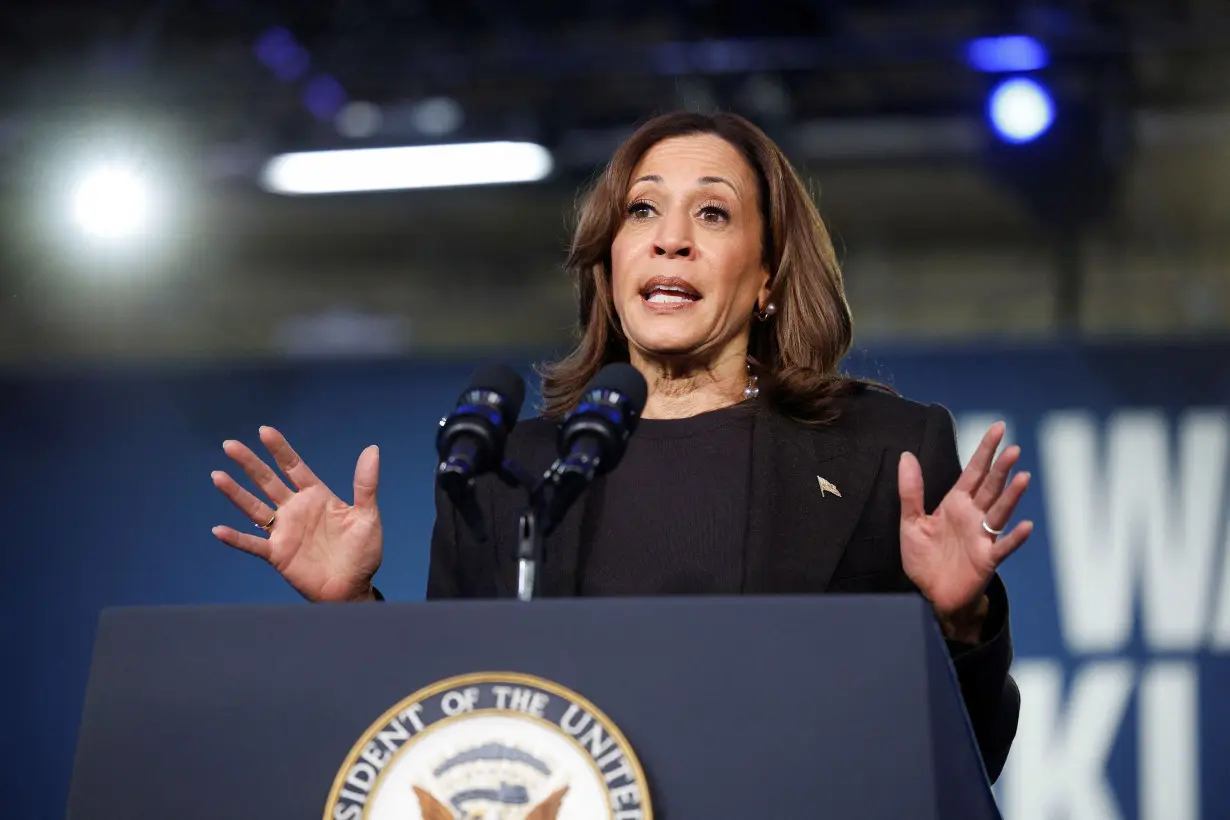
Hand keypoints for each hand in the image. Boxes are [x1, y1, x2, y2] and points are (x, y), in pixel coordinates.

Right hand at [211, 426, 382, 602]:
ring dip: (236, 493)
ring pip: (254, 507)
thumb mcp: (367, 515)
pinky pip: (253, 544)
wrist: (354, 588)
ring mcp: (284, 531)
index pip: (293, 466)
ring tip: (217, 476)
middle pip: (267, 481)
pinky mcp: (277, 554)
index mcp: (316, 496)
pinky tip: (219, 530)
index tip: (264, 431)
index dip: (279, 449)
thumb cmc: (363, 552)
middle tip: (230, 445)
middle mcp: (296, 510)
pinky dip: (236, 538)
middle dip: (249, 463)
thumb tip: (372, 449)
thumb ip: (365, 484)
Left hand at [898, 422, 1032, 630]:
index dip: (985, 450)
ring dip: (1011, 495)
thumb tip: (906, 455)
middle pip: (990, 487)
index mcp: (956, 504)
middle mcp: (973, 516)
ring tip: (1022, 476)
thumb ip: (910, 490)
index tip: (998, 427)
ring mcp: (982, 537)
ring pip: (999, 511)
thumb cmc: (923, 558)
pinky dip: (1014, 538)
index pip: (973, 471)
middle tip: (1013, 448)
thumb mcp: (910, 521)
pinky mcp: (986, 559)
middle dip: (1001, 468)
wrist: (930, 594)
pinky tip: (1025, 525)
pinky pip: (1002, 547)